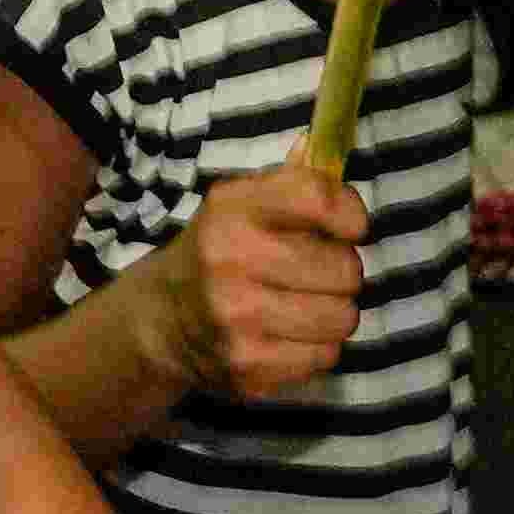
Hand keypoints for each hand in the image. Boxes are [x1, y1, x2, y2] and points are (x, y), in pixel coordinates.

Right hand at [155, 163, 369, 402]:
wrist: (164, 319)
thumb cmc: (219, 251)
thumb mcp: (241, 204)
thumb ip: (290, 181)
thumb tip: (319, 146)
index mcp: (233, 209)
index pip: (319, 198)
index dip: (349, 214)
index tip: (349, 227)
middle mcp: (231, 260)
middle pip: (345, 269)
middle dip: (342, 272)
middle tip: (318, 273)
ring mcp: (238, 319)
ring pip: (342, 318)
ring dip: (335, 312)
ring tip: (307, 304)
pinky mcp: (248, 367)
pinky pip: (325, 356)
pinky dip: (318, 348)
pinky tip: (291, 334)